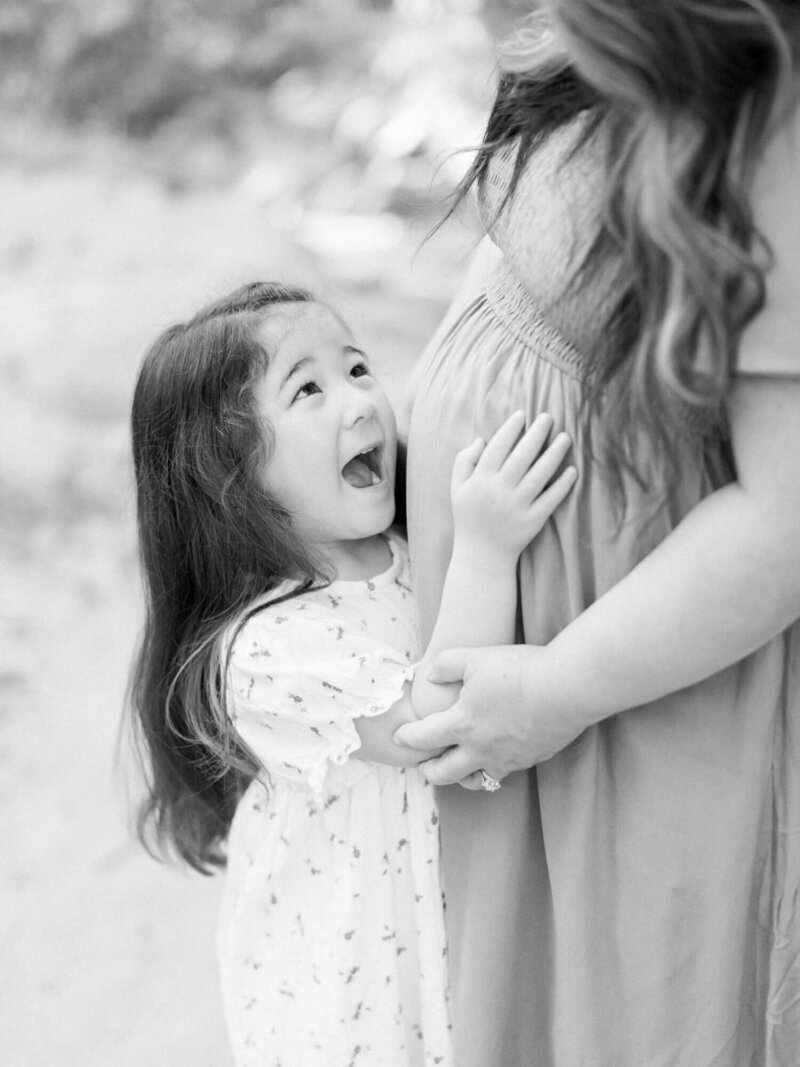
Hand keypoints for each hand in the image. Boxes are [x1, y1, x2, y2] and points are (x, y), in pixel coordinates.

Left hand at [394, 644, 587, 783]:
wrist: (566, 688)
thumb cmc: (518, 671)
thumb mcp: (475, 657)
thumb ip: (446, 665)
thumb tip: (429, 674)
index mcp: (462, 725)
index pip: (423, 738)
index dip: (407, 738)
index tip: (398, 737)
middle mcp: (481, 750)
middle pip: (445, 773)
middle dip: (429, 771)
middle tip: (422, 767)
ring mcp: (508, 759)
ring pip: (477, 780)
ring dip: (461, 777)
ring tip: (457, 770)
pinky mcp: (531, 759)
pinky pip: (504, 771)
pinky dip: (492, 768)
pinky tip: (495, 757)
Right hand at [450, 411, 575, 565]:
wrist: (480, 556)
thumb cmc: (468, 517)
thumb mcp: (457, 488)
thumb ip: (463, 461)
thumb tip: (482, 439)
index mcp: (480, 480)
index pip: (498, 448)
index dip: (511, 429)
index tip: (523, 414)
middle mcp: (499, 491)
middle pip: (521, 456)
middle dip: (536, 434)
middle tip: (549, 417)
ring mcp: (517, 507)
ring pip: (539, 475)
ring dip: (554, 454)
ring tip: (565, 437)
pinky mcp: (532, 522)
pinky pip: (550, 500)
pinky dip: (562, 485)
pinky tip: (573, 470)